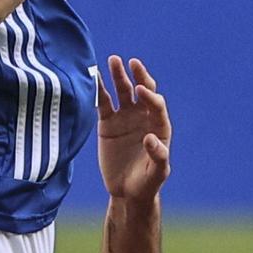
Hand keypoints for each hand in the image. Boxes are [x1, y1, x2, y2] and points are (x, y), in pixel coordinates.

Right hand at [97, 55, 171, 202]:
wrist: (126, 191)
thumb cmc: (146, 183)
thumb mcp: (157, 173)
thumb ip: (158, 156)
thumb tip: (150, 138)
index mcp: (159, 126)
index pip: (156, 105)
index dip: (150, 96)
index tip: (140, 91)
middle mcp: (143, 117)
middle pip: (142, 91)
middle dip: (139, 76)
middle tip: (132, 63)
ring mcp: (125, 118)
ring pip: (122, 92)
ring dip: (118, 76)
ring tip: (113, 60)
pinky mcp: (108, 123)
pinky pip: (103, 103)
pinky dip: (98, 90)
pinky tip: (93, 77)